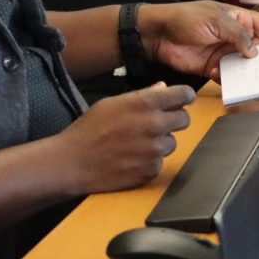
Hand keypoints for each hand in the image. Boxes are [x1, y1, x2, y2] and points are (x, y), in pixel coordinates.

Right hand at [57, 82, 194, 193]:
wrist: (74, 162)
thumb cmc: (90, 129)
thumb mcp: (112, 103)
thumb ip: (141, 95)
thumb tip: (163, 88)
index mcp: (145, 104)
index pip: (184, 95)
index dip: (183, 96)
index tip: (180, 99)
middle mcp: (155, 126)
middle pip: (184, 119)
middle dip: (173, 119)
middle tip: (155, 122)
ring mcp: (155, 151)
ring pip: (172, 142)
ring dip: (160, 141)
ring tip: (136, 142)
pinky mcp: (151, 170)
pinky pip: (160, 161)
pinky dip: (150, 160)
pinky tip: (131, 157)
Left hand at [140, 1, 258, 79]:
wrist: (157, 34)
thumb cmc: (184, 18)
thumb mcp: (215, 20)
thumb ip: (238, 35)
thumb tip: (256, 52)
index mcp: (238, 19)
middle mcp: (235, 37)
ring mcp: (225, 53)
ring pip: (248, 66)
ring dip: (257, 73)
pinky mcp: (213, 68)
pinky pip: (231, 77)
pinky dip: (237, 83)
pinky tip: (246, 88)